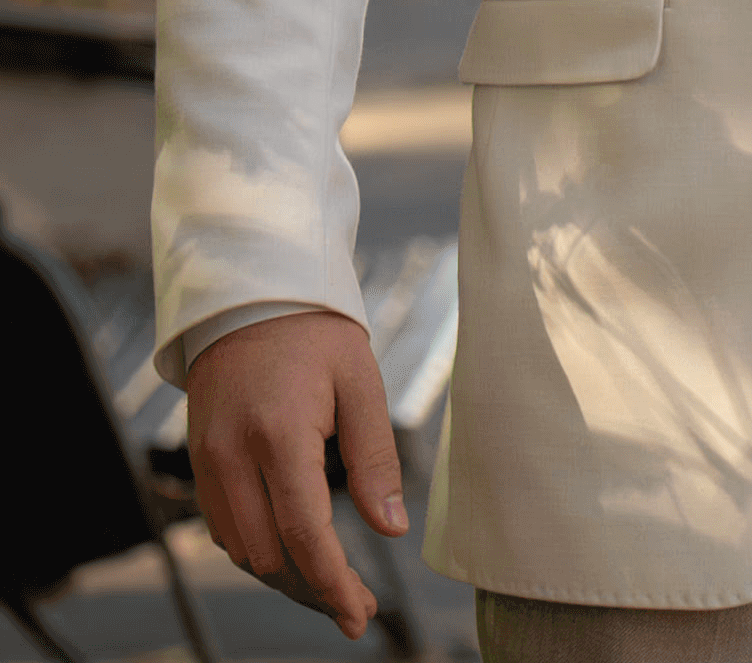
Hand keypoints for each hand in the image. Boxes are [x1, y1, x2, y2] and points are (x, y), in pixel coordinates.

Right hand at [185, 310, 405, 638]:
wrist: (249, 297)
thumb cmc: (315, 333)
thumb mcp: (360, 381)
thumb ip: (375, 456)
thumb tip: (392, 527)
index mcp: (278, 434)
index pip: (302, 532)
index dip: (332, 583)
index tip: (359, 615)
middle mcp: (232, 457)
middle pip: (269, 555)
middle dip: (313, 589)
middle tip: (356, 607)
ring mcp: (207, 463)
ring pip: (242, 550)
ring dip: (285, 576)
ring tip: (333, 586)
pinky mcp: (198, 463)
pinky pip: (225, 528)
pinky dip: (259, 549)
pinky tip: (294, 551)